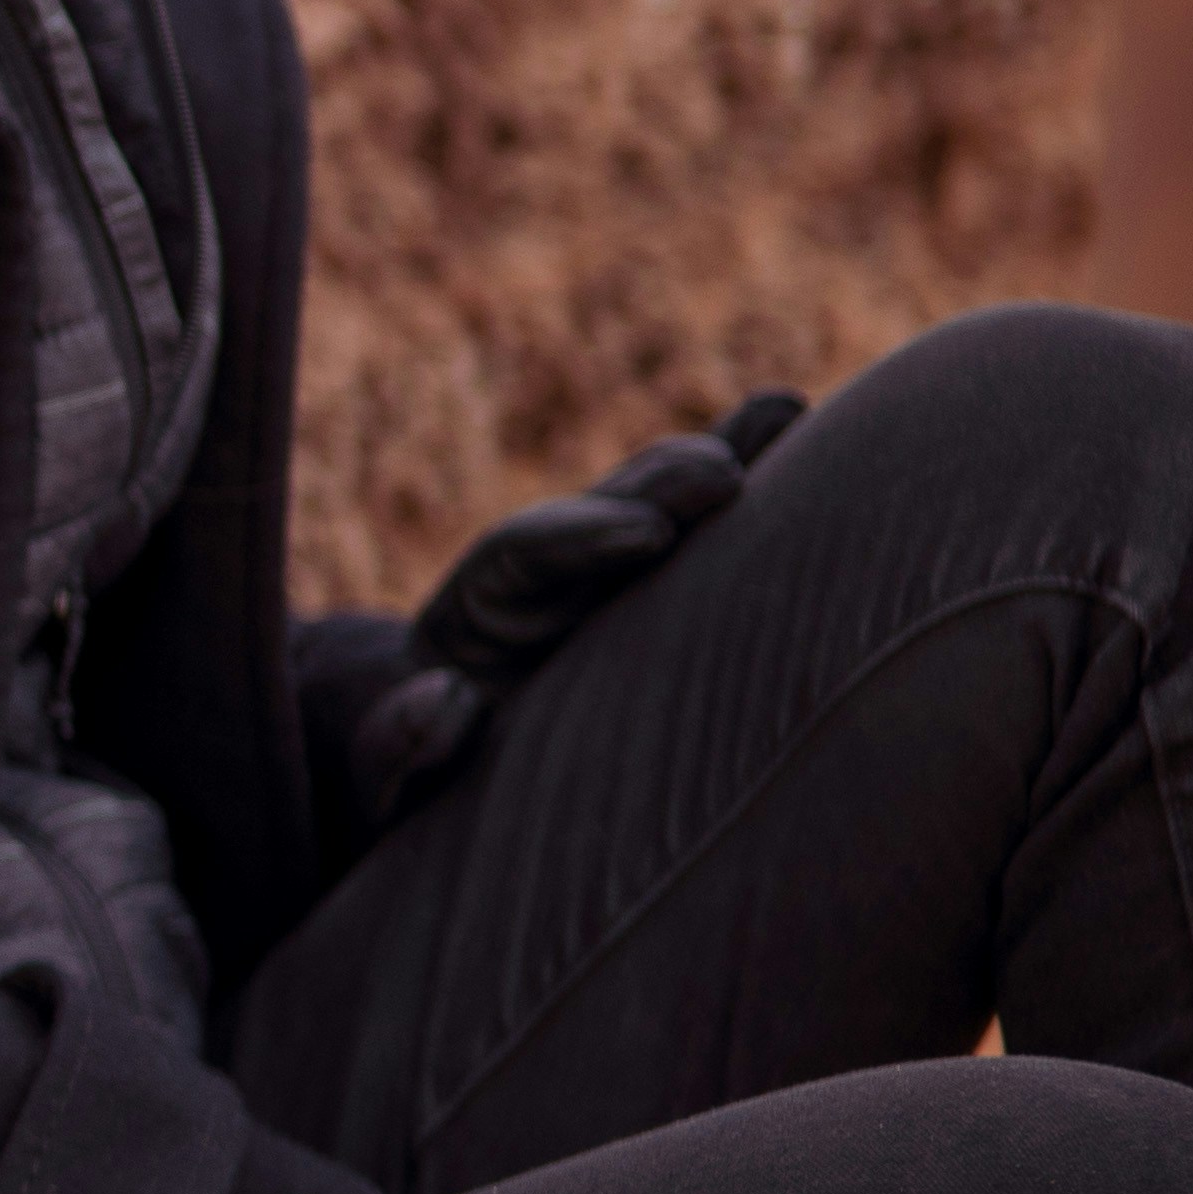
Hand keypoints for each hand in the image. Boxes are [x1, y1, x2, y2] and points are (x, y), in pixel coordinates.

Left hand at [346, 391, 802, 824]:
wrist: (460, 773)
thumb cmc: (425, 778)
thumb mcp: (393, 769)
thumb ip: (402, 742)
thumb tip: (448, 702)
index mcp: (474, 616)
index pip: (515, 557)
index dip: (577, 537)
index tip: (647, 535)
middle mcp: (546, 582)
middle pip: (595, 512)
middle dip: (654, 485)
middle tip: (720, 474)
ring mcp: (610, 582)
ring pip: (657, 508)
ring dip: (710, 465)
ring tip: (783, 415)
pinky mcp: (665, 596)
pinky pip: (709, 536)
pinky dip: (753, 482)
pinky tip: (799, 418)